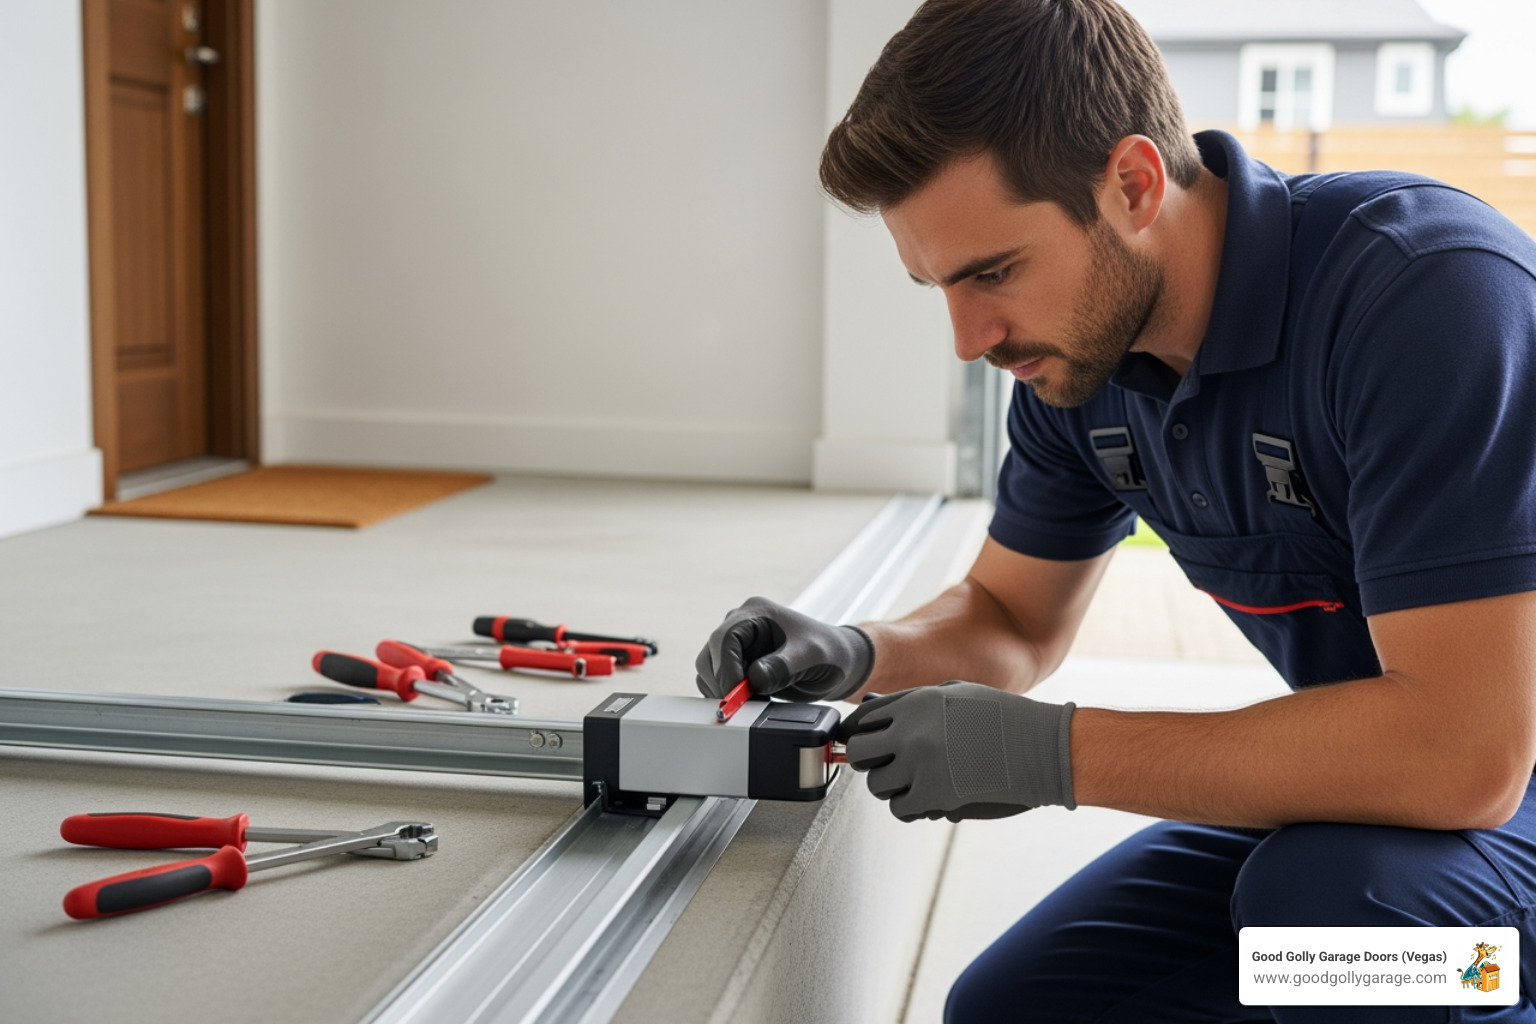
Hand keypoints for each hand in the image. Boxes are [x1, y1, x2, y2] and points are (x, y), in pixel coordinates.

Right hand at [694, 596, 874, 701]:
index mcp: (756, 612)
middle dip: (723, 682)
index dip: (725, 669)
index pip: (724, 638)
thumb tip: (753, 679)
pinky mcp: (738, 662)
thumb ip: (782, 666)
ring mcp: (739, 644)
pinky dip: (728, 694)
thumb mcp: (811, 658)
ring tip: (754, 701)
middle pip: (711, 655)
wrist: (839, 663)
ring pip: (710, 669)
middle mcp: (741, 624)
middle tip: (745, 704)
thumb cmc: (829, 653)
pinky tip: (751, 700)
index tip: (736, 695)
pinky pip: (718, 679)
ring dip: (724, 690)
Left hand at [837, 681, 1075, 821]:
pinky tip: (929, 797)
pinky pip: (899, 808)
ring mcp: (919, 764)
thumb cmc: (1002, 719)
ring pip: (877, 785)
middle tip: (887, 765)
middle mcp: (910, 731)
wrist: (1040, 747)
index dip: (859, 732)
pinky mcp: (932, 795)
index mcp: (915, 701)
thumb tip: (872, 705)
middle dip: (870, 761)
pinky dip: (911, 806)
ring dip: (893, 787)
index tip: (865, 743)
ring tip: (917, 780)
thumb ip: (914, 702)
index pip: (863, 718)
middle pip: (860, 753)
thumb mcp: (957, 694)